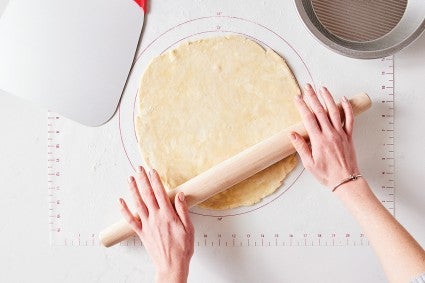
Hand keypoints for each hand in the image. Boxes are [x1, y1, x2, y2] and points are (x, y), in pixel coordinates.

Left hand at [119, 166, 193, 282]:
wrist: (171, 265)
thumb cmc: (182, 249)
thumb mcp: (189, 228)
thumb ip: (183, 210)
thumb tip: (180, 195)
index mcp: (168, 215)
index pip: (160, 193)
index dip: (156, 180)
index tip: (152, 171)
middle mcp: (155, 218)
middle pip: (147, 194)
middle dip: (143, 180)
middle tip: (139, 169)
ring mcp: (147, 225)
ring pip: (137, 203)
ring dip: (133, 190)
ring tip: (130, 178)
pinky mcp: (141, 232)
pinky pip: (130, 219)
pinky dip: (124, 209)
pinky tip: (121, 201)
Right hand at [289, 84, 359, 188]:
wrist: (345, 180)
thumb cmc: (327, 174)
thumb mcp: (309, 163)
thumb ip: (301, 147)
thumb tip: (292, 134)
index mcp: (318, 140)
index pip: (308, 118)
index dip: (302, 106)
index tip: (297, 97)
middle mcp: (330, 134)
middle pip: (320, 111)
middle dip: (312, 97)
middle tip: (307, 87)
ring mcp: (341, 133)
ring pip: (334, 111)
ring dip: (328, 98)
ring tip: (322, 88)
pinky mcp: (349, 136)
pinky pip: (349, 119)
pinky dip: (347, 108)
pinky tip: (343, 99)